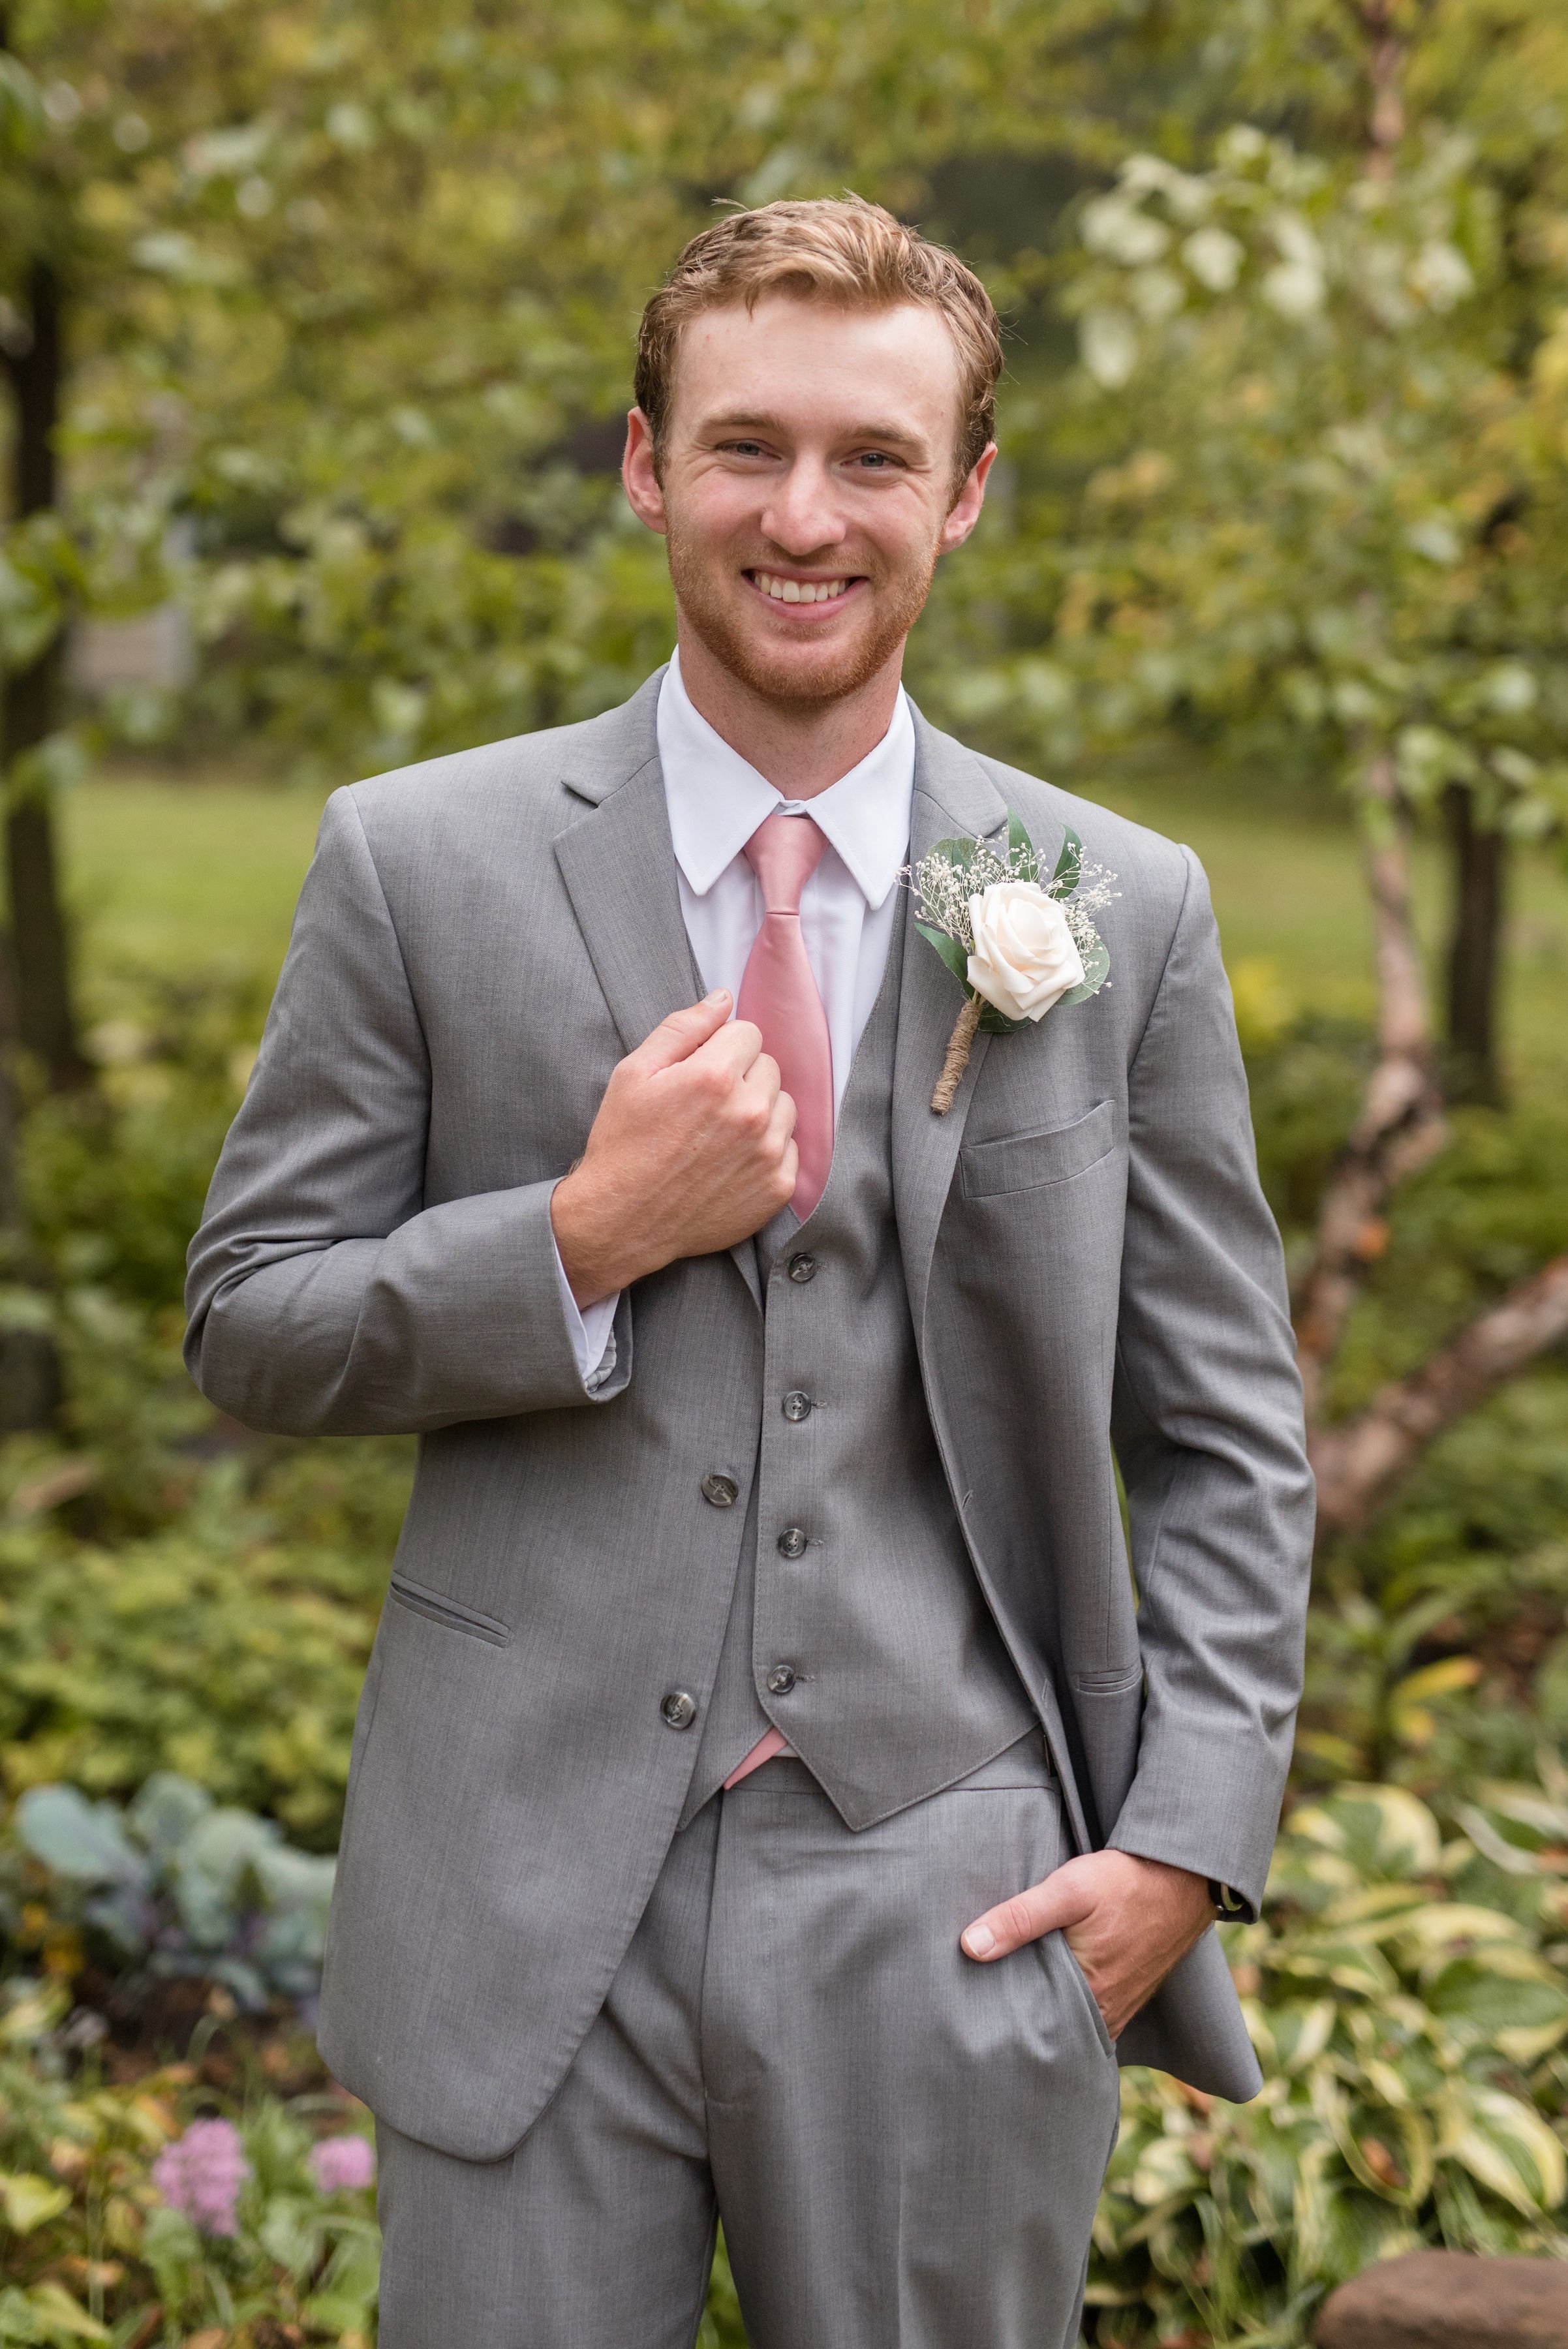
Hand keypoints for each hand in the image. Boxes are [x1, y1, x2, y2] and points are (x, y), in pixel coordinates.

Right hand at [551, 991, 797, 1307]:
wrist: (622, 1220)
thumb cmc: (623, 1144)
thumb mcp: (634, 1073)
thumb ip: (683, 1027)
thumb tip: (724, 997)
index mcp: (714, 1076)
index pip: (747, 1031)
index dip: (720, 1047)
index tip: (698, 1071)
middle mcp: (749, 1112)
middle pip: (768, 1066)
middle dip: (741, 1076)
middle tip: (704, 1106)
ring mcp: (768, 1153)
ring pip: (784, 1105)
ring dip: (759, 1111)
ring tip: (719, 1134)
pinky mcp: (778, 1187)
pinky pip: (790, 1148)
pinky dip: (767, 1150)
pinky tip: (730, 1162)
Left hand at [961, 1850, 1214, 2040]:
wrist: (1183, 1876)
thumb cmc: (1125, 1882)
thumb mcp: (1068, 1890)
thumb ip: (1020, 1918)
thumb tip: (970, 1946)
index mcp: (1089, 1994)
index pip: (1032, 2024)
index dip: (1000, 2018)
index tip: (969, 2010)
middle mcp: (1106, 2012)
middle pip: (1051, 2025)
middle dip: (1019, 2018)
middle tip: (978, 2007)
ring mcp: (1120, 2005)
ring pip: (1070, 2019)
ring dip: (1045, 2010)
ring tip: (1006, 1997)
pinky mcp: (1127, 1992)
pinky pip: (1090, 2011)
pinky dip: (1068, 2003)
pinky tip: (1047, 1986)